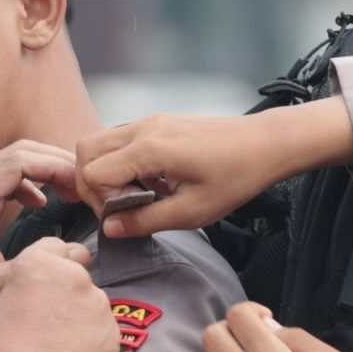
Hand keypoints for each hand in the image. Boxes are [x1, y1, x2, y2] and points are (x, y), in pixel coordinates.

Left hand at [0, 141, 70, 347]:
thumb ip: (35, 270)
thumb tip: (76, 255)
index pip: (19, 161)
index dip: (55, 165)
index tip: (81, 182)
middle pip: (17, 153)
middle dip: (54, 161)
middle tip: (83, 182)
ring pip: (10, 164)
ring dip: (42, 170)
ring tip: (70, 189)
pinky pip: (2, 180)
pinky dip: (28, 183)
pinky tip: (41, 202)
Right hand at [0, 237, 118, 351]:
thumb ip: (10, 290)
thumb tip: (20, 293)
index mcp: (41, 263)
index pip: (55, 246)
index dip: (47, 262)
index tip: (43, 280)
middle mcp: (76, 277)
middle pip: (76, 273)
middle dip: (65, 287)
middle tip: (49, 314)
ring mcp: (99, 307)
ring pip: (91, 302)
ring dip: (79, 314)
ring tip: (58, 343)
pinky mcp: (113, 336)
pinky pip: (102, 330)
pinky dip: (91, 340)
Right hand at [74, 100, 352, 239]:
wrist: (266, 143)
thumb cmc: (236, 177)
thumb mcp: (193, 212)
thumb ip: (146, 221)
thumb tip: (110, 229)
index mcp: (148, 150)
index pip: (92, 173)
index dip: (98, 201)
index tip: (123, 217)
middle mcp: (143, 129)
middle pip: (85, 150)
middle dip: (91, 183)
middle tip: (120, 207)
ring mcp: (150, 122)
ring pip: (100, 142)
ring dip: (106, 171)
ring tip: (138, 195)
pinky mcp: (159, 122)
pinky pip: (121, 139)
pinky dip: (122, 162)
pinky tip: (151, 181)